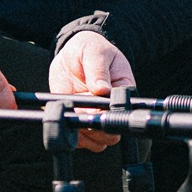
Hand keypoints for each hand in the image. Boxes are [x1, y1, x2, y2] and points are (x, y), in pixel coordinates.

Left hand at [50, 30, 133, 151]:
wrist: (74, 53)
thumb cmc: (91, 49)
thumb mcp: (96, 53)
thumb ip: (98, 71)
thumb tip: (102, 89)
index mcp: (123, 91)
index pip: (121, 111)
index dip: (107, 112)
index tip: (94, 105)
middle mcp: (111, 108)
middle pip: (112, 133)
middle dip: (95, 126)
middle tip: (81, 111)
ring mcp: (96, 116)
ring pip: (98, 142)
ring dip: (84, 134)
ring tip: (73, 113)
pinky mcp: (81, 121)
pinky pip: (82, 140)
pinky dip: (74, 136)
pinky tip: (67, 120)